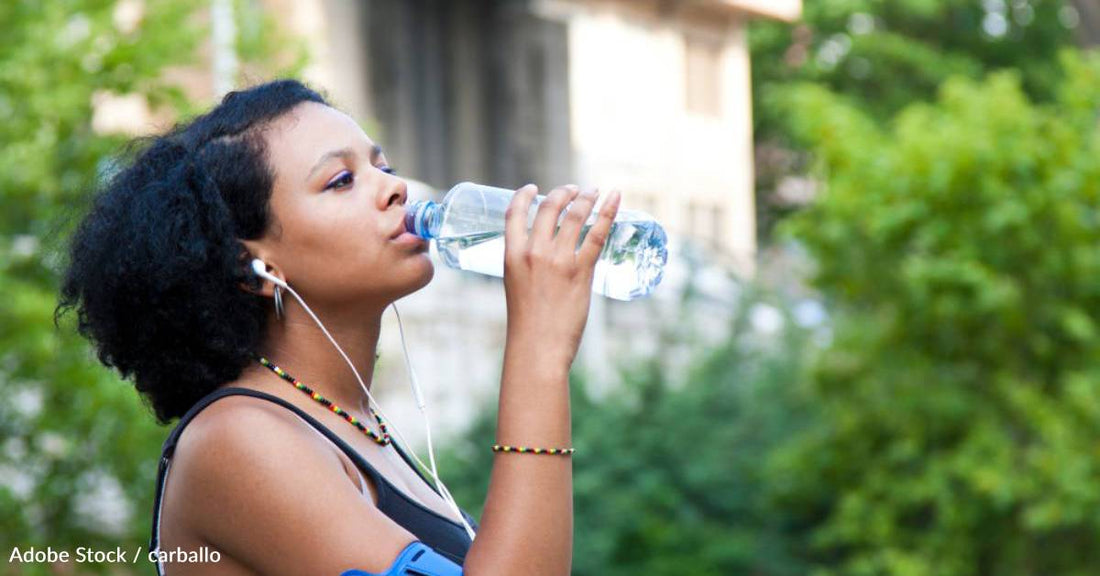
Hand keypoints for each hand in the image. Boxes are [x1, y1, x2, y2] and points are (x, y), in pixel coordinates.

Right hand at [502, 183, 620, 371]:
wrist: (537, 348)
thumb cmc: (527, 325)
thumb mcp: (517, 287)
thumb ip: (529, 267)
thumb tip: (550, 256)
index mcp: (512, 256)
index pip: (514, 214)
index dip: (524, 196)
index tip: (533, 189)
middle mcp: (534, 253)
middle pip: (549, 209)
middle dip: (563, 193)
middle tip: (573, 189)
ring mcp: (558, 260)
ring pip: (575, 216)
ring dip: (585, 198)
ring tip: (592, 191)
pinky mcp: (581, 271)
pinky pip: (597, 234)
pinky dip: (608, 212)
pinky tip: (615, 198)